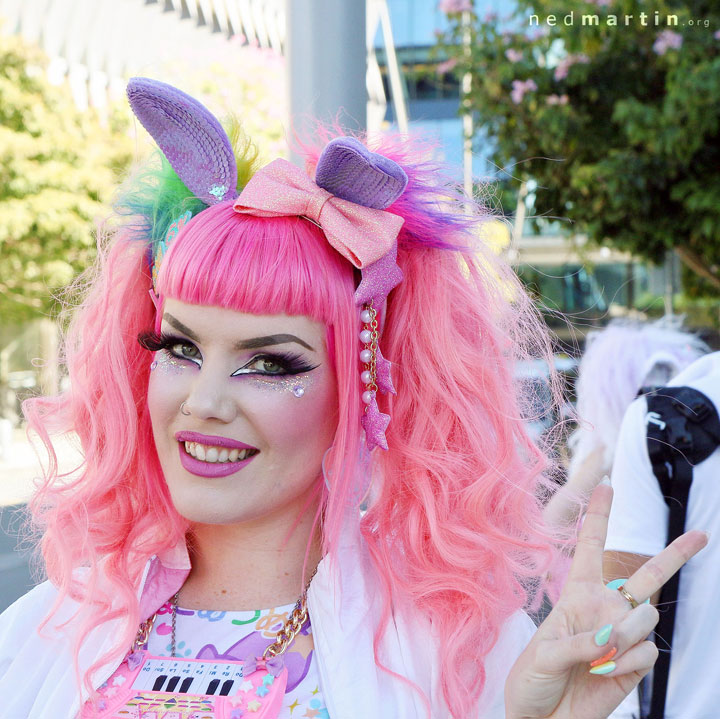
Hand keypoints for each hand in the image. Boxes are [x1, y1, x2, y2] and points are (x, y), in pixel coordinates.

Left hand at [505, 483, 707, 718]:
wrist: (543, 718)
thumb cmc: (533, 677)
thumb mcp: (544, 653)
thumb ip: (579, 641)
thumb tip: (614, 633)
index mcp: (576, 593)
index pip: (589, 548)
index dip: (598, 516)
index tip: (606, 485)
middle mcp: (605, 608)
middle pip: (646, 575)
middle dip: (675, 554)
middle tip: (702, 534)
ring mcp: (624, 635)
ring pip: (645, 617)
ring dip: (623, 636)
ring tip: (598, 656)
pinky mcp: (636, 664)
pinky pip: (647, 652)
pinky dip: (627, 663)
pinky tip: (607, 673)